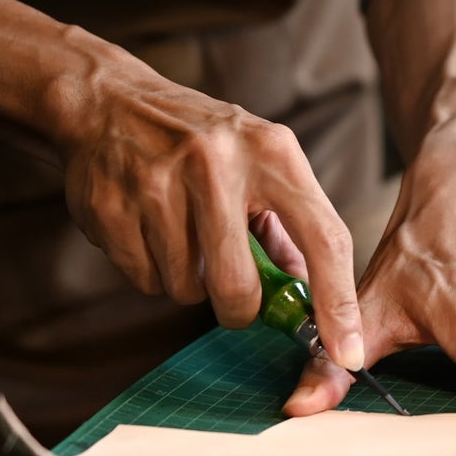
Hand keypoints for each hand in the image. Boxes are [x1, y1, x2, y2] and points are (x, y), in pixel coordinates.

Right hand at [50, 44, 365, 369]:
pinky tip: (147, 227)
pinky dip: (150, 269)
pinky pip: (145, 279)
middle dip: (237, 308)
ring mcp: (159, 182)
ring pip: (186, 289)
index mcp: (271, 150)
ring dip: (188, 281)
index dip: (337, 304)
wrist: (108, 101)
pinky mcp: (112, 205)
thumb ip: (290, 228)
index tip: (347, 354)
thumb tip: (314, 298)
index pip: (324, 238)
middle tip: (231, 293)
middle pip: (238, 286)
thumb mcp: (259, 162)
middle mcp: (217, 161)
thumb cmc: (200, 141)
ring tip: (180, 234)